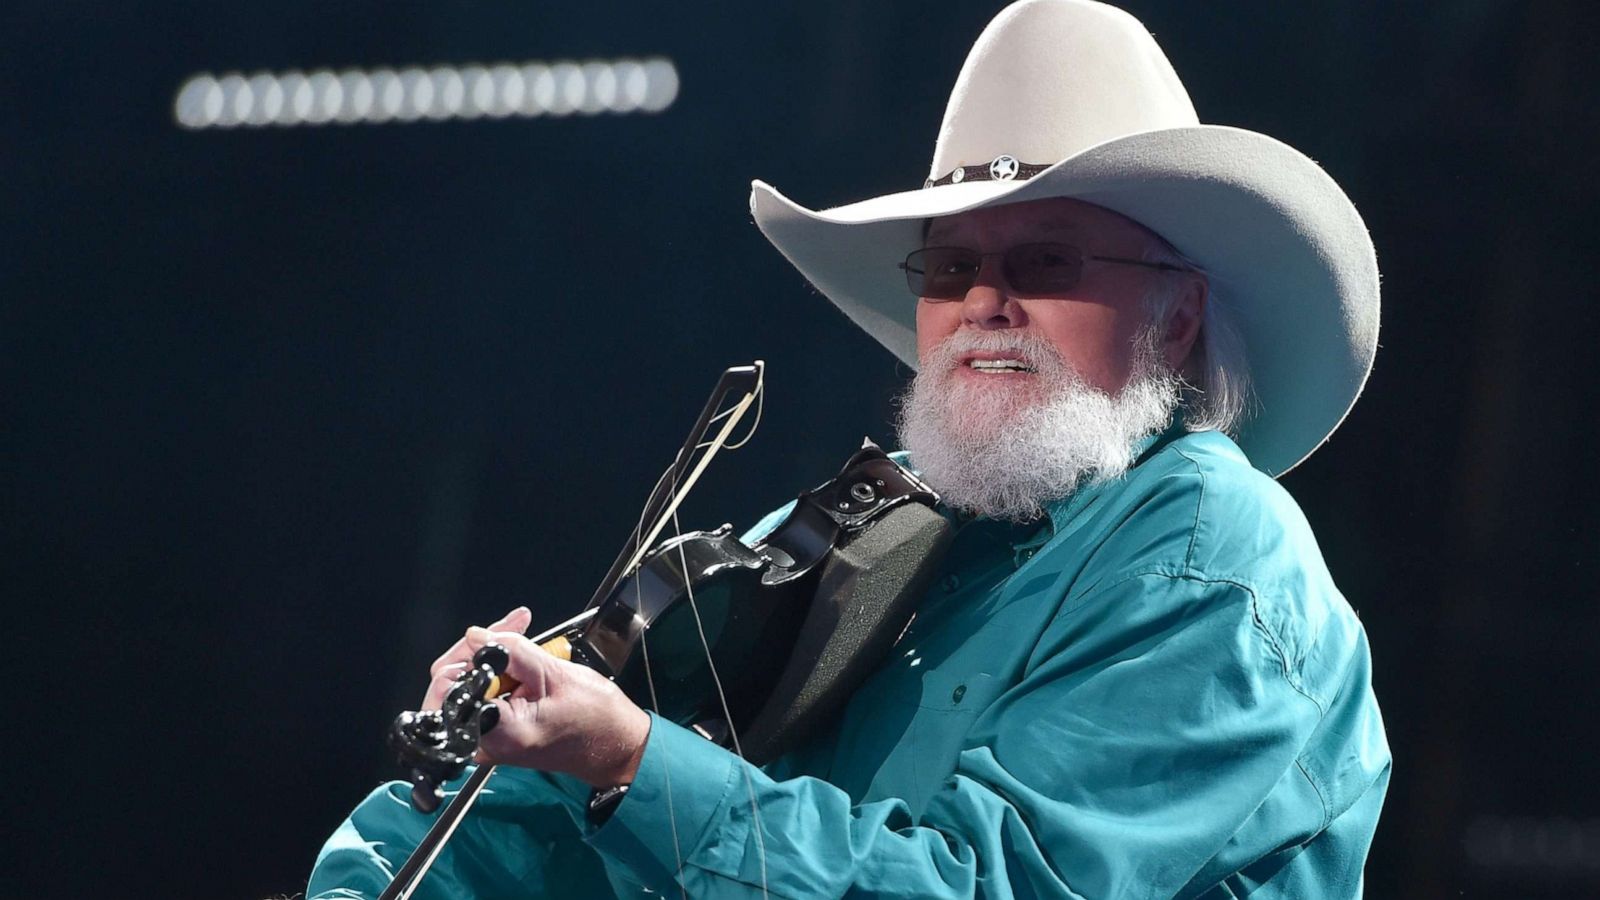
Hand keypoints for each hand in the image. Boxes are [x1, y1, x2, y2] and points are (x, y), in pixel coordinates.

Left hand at [423, 606, 650, 787]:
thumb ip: (512, 651)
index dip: (465, 656)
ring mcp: (487, 737)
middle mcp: (485, 742)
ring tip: (521, 633)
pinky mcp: (495, 729)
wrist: (612, 745)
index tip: (493, 638)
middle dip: (480, 648)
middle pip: (452, 684)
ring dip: (492, 654)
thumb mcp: (556, 675)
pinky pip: (483, 692)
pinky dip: (499, 670)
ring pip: (468, 684)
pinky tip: (521, 655)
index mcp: (498, 732)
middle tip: (512, 627)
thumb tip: (477, 635)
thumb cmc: (596, 720)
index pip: (448, 690)